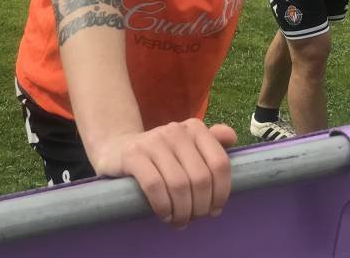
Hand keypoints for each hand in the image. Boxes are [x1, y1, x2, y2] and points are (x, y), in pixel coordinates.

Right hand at [91, 119, 236, 226]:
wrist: (117, 148)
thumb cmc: (160, 154)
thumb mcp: (187, 146)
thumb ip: (212, 143)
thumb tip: (232, 138)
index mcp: (195, 128)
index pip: (220, 163)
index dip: (221, 192)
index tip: (215, 209)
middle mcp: (176, 131)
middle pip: (200, 178)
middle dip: (200, 206)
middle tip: (194, 218)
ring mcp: (153, 141)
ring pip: (179, 184)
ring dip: (182, 210)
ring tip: (179, 220)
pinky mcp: (133, 155)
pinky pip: (154, 186)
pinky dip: (163, 206)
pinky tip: (164, 214)